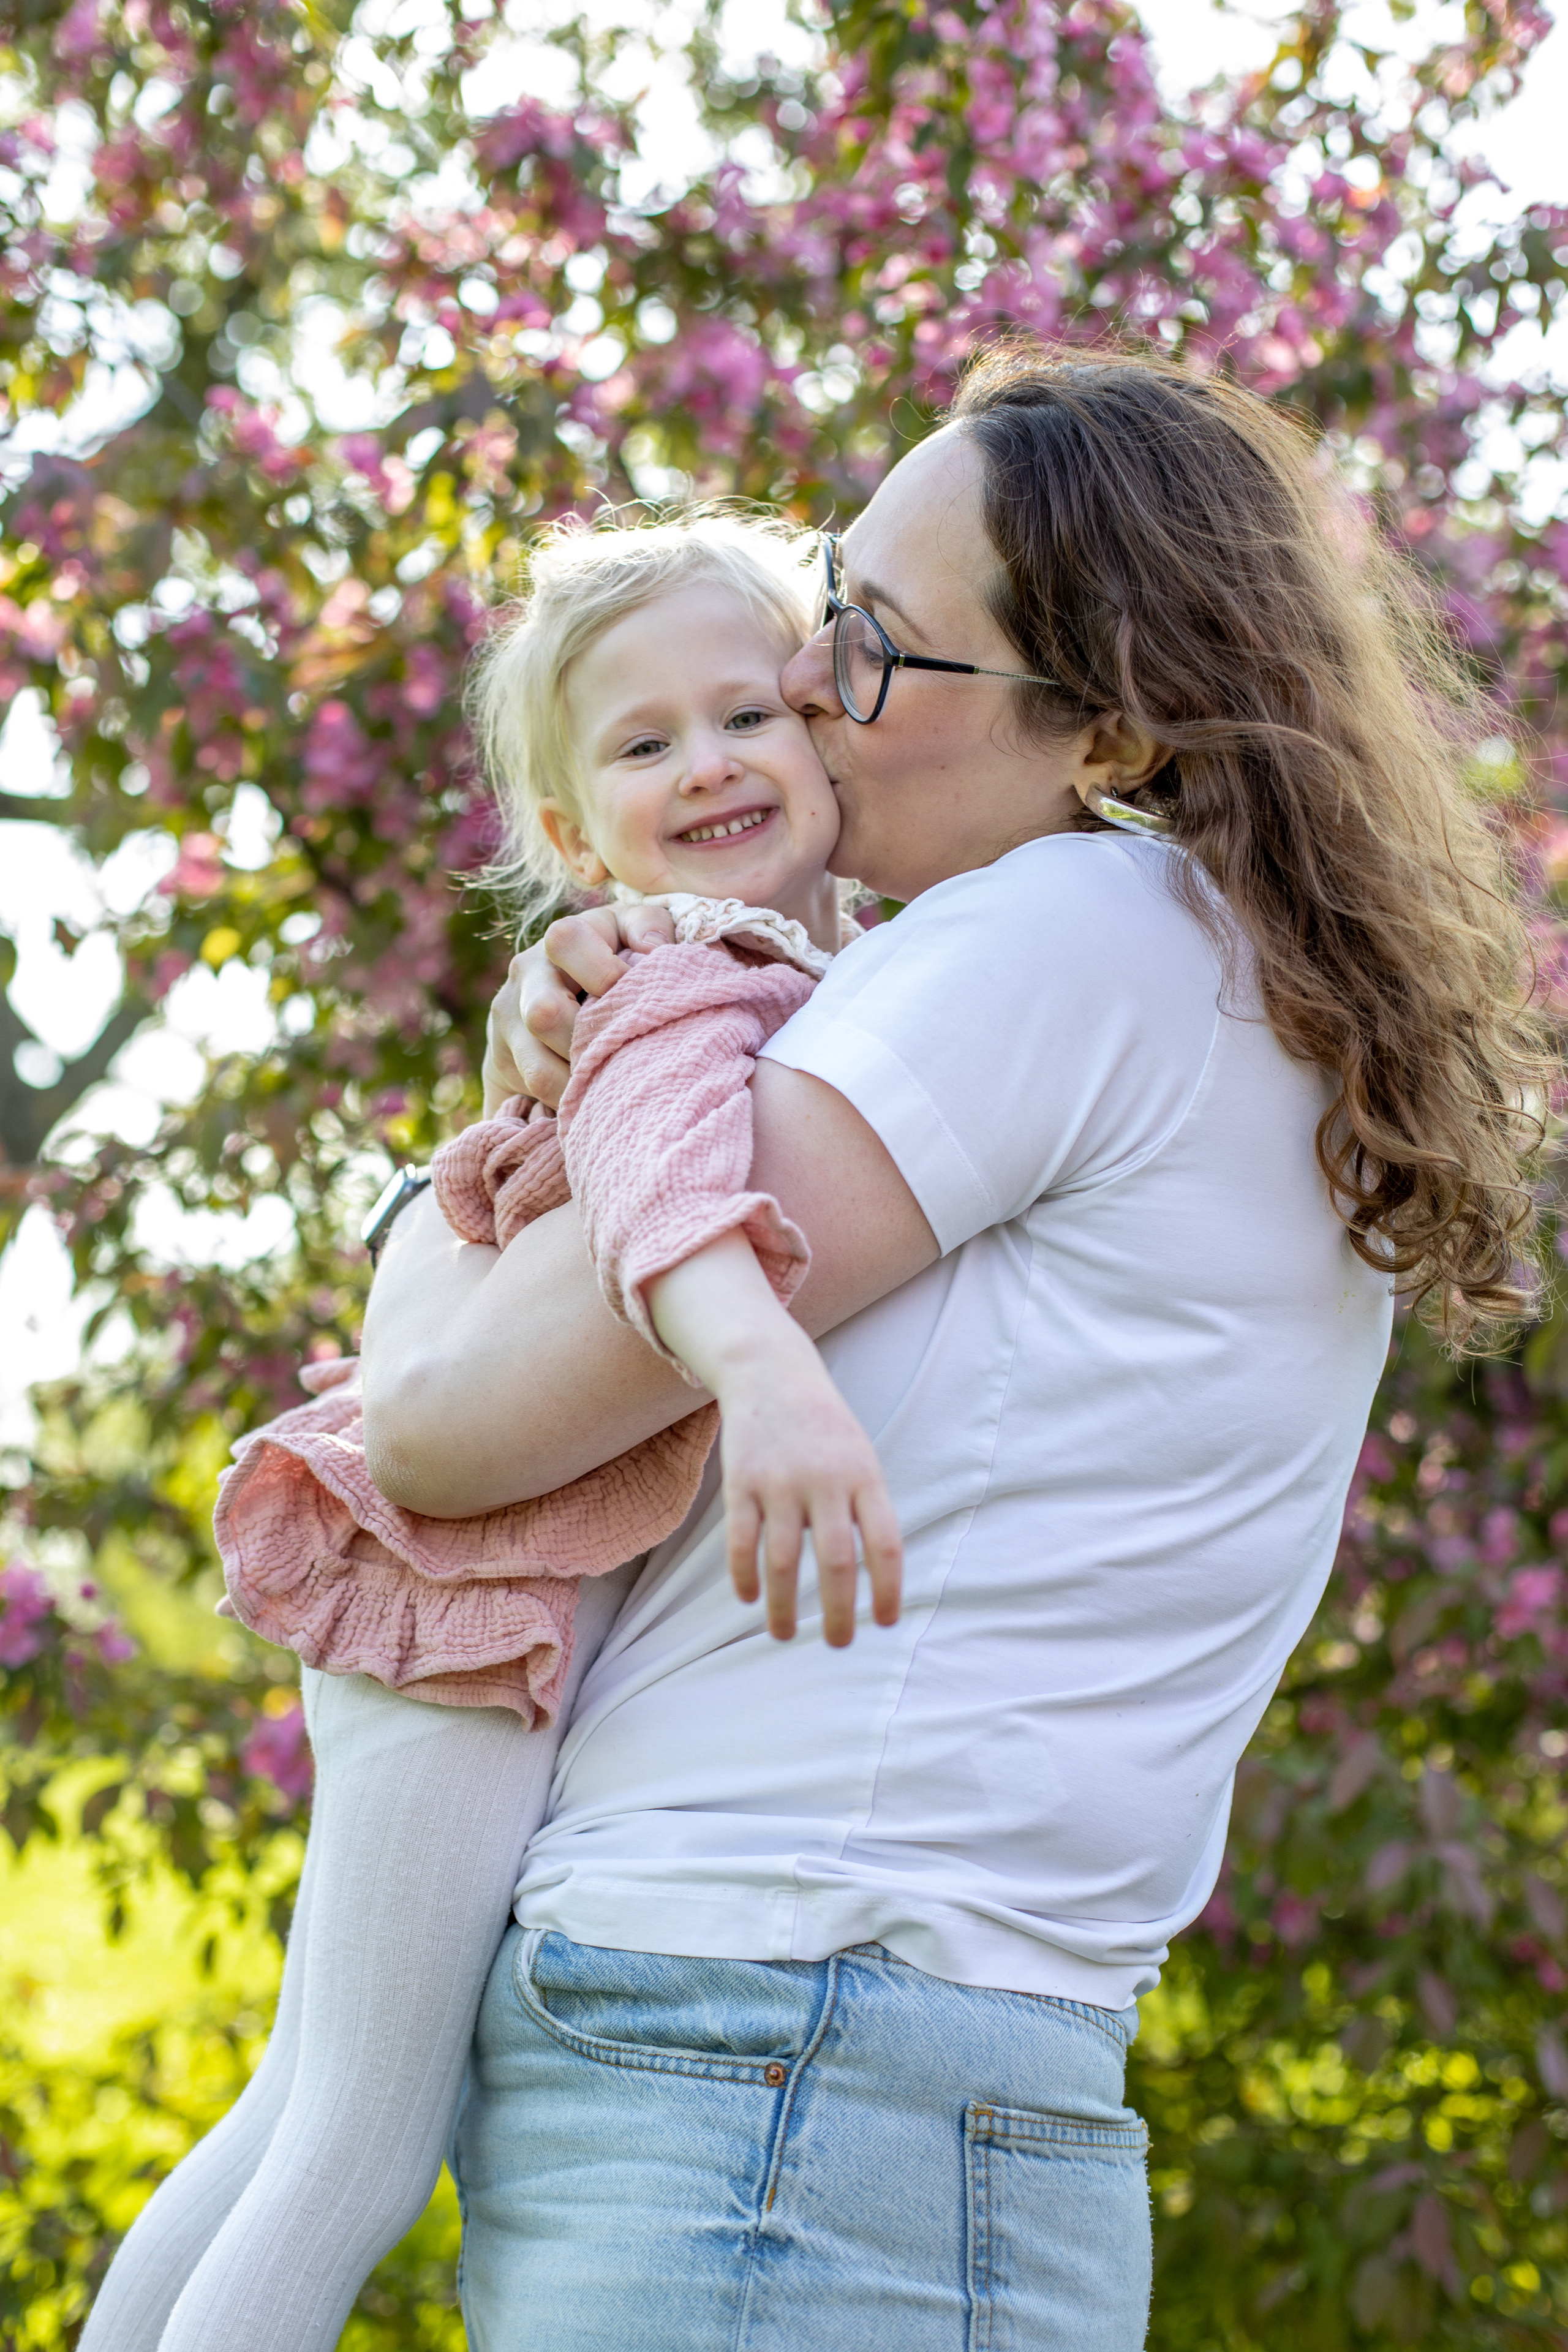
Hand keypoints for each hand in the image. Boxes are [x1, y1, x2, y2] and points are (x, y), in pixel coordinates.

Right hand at [480, 902, 676, 1112]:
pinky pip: (532, 1091)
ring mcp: (506, 1018)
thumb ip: (649, 926)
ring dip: (581, 1084)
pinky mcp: (500, 1058)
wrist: (559, 1001)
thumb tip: (654, 948)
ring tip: (613, 1087)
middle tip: (626, 1054)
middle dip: (590, 1043)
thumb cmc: (613, 964)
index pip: (565, 941)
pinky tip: (592, 1100)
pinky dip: (568, 1102)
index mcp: (560, 940)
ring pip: (538, 1067)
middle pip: (545, 1014)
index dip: (603, 972)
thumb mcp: (631, 934)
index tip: (634, 998)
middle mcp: (525, 973)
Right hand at [719, 1338, 902, 1646]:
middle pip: (836, 1562)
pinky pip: (741, 1542)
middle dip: (838, 1613)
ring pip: (782, 1561)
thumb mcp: (860, 1457)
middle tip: (839, 1644)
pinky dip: (744, 1577)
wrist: (772, 1372)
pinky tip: (749, 1599)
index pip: (885, 1544)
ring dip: (783, 1607)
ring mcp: (780, 1482)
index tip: (884, 1623)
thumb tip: (872, 1580)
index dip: (887, 1589)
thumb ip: (866, 1510)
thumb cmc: (825, 1428)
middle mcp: (825, 1481)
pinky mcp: (741, 1482)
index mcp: (864, 1477)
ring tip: (784, 1634)